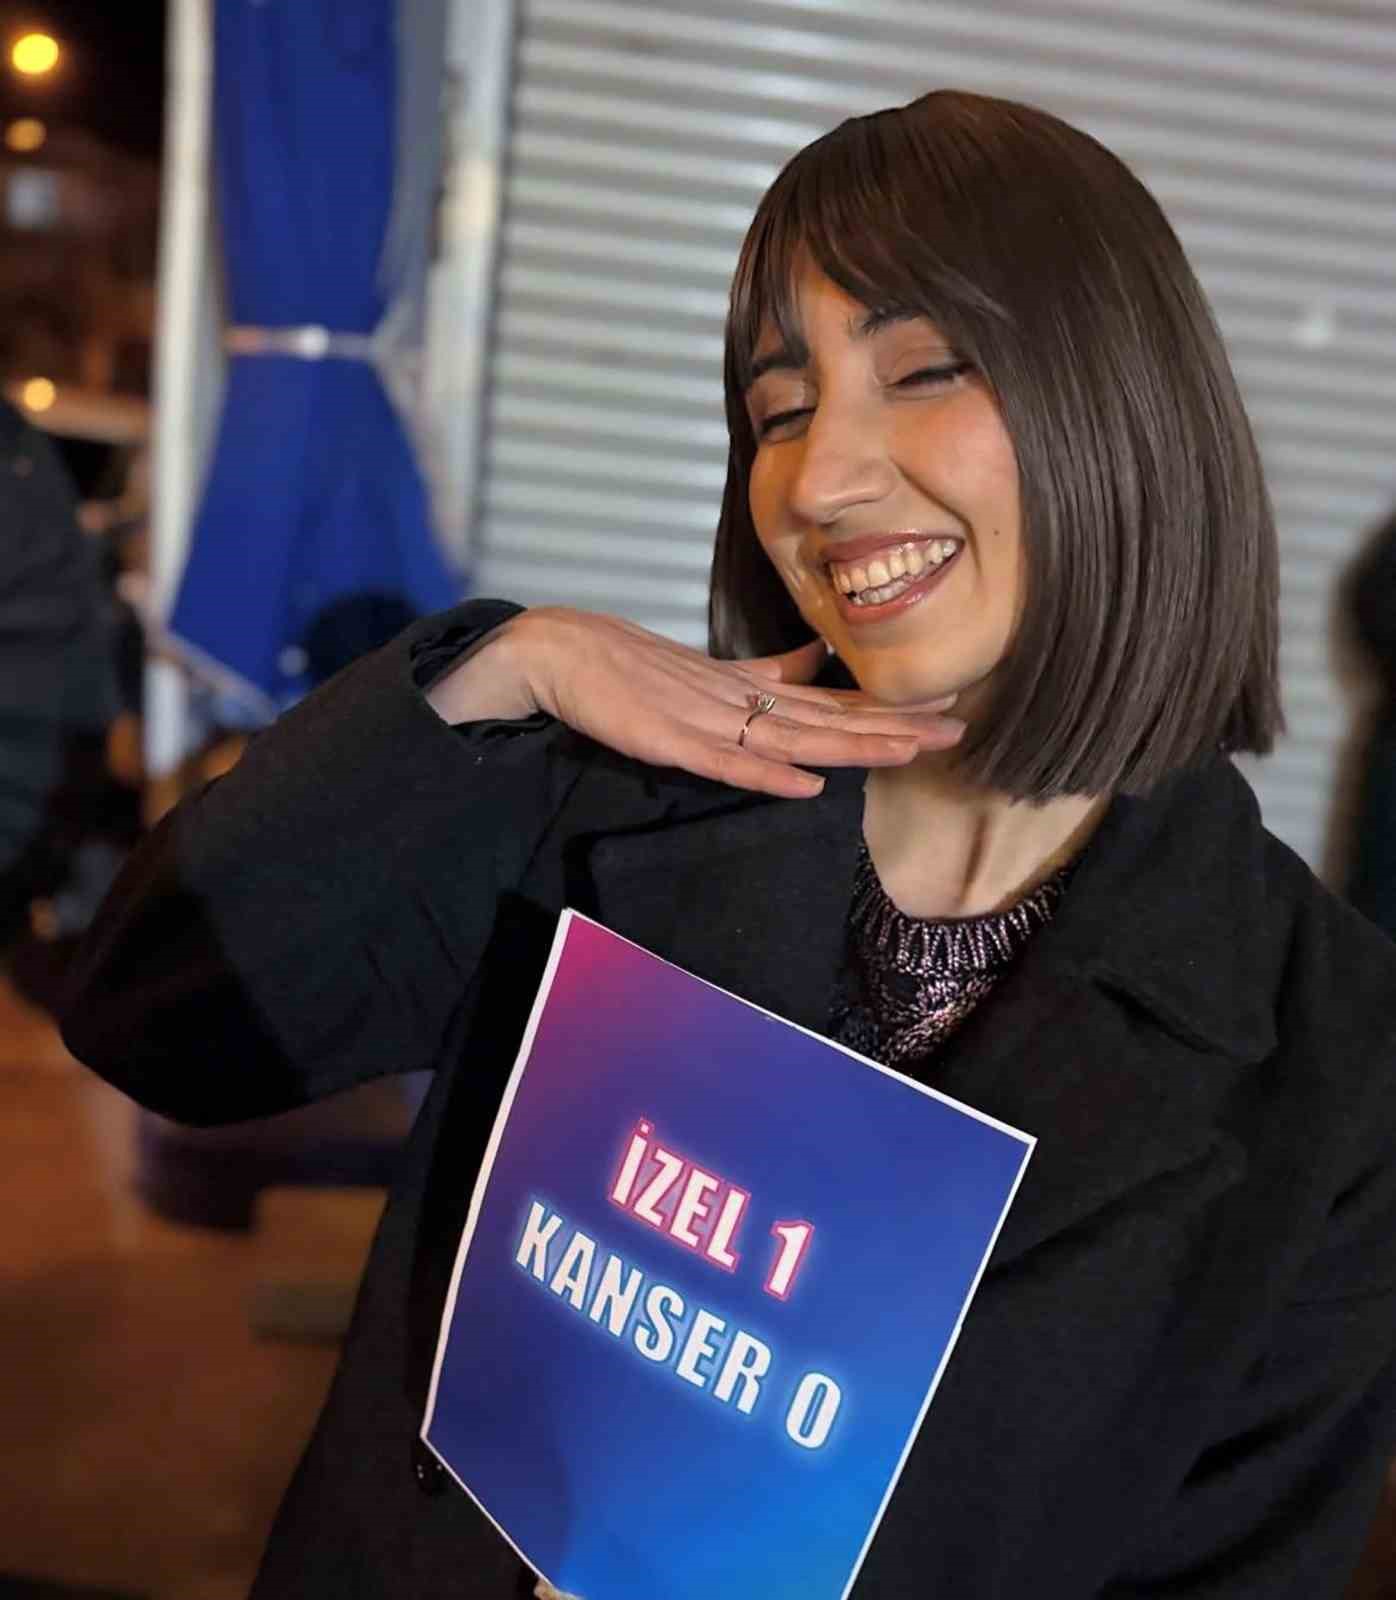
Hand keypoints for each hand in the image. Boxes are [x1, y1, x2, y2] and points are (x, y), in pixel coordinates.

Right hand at [429, 607, 963, 799]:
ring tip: (908, 749)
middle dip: (893, 725)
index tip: (943, 709)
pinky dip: (767, 774)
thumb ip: (764, 673)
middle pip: (828, 718)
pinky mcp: (668, 740)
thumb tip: (815, 661)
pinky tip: (809, 784)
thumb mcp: (708, 670)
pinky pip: (725, 763)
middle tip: (957, 729)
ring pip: (792, 737)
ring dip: (851, 744)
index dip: (886, 707)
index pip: (831, 700)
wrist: (557, 651)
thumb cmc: (628, 663)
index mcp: (750, 689)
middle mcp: (739, 701)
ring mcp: (705, 719)